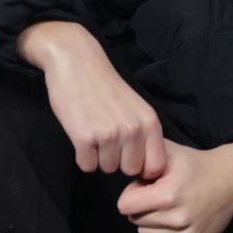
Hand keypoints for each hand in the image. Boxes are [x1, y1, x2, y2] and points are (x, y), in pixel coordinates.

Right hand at [18, 21, 165, 177]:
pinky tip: (81, 135)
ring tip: (93, 130)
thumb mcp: (137, 106)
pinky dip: (82, 155)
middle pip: (129, 170)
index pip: (155, 165)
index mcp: (149, 122)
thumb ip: (145, 133)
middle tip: (107, 138)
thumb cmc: (105, 86)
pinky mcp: (84, 138)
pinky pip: (86, 165)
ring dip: (98, 156)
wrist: (76, 62)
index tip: (129, 155)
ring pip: (107, 168)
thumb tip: (147, 169)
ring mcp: (109, 134)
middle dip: (118, 160)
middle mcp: (133, 130)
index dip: (142, 165)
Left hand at [116, 140, 232, 232]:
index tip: (144, 186)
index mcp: (168, 195)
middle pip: (134, 221)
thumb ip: (142, 157)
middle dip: (140, 207)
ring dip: (150, 223)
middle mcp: (178, 218)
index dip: (131, 193)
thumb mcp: (168, 152)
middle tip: (157, 195)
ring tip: (166, 207)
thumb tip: (123, 168)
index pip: (125, 206)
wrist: (232, 180)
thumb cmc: (195, 164)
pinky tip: (170, 225)